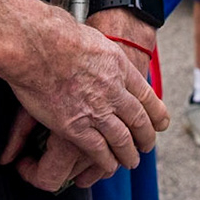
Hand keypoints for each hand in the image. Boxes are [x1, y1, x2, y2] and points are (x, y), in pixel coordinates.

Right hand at [0, 12, 168, 191]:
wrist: (38, 43)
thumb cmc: (56, 33)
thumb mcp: (92, 37)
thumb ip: (99, 50)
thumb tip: (94, 48)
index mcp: (119, 66)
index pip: (145, 94)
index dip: (156, 112)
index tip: (161, 122)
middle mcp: (113, 90)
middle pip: (138, 120)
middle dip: (146, 136)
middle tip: (148, 145)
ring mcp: (96, 110)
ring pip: (121, 139)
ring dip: (129, 153)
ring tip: (131, 161)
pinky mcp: (75, 126)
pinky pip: (97, 150)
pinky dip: (105, 161)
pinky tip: (109, 166)